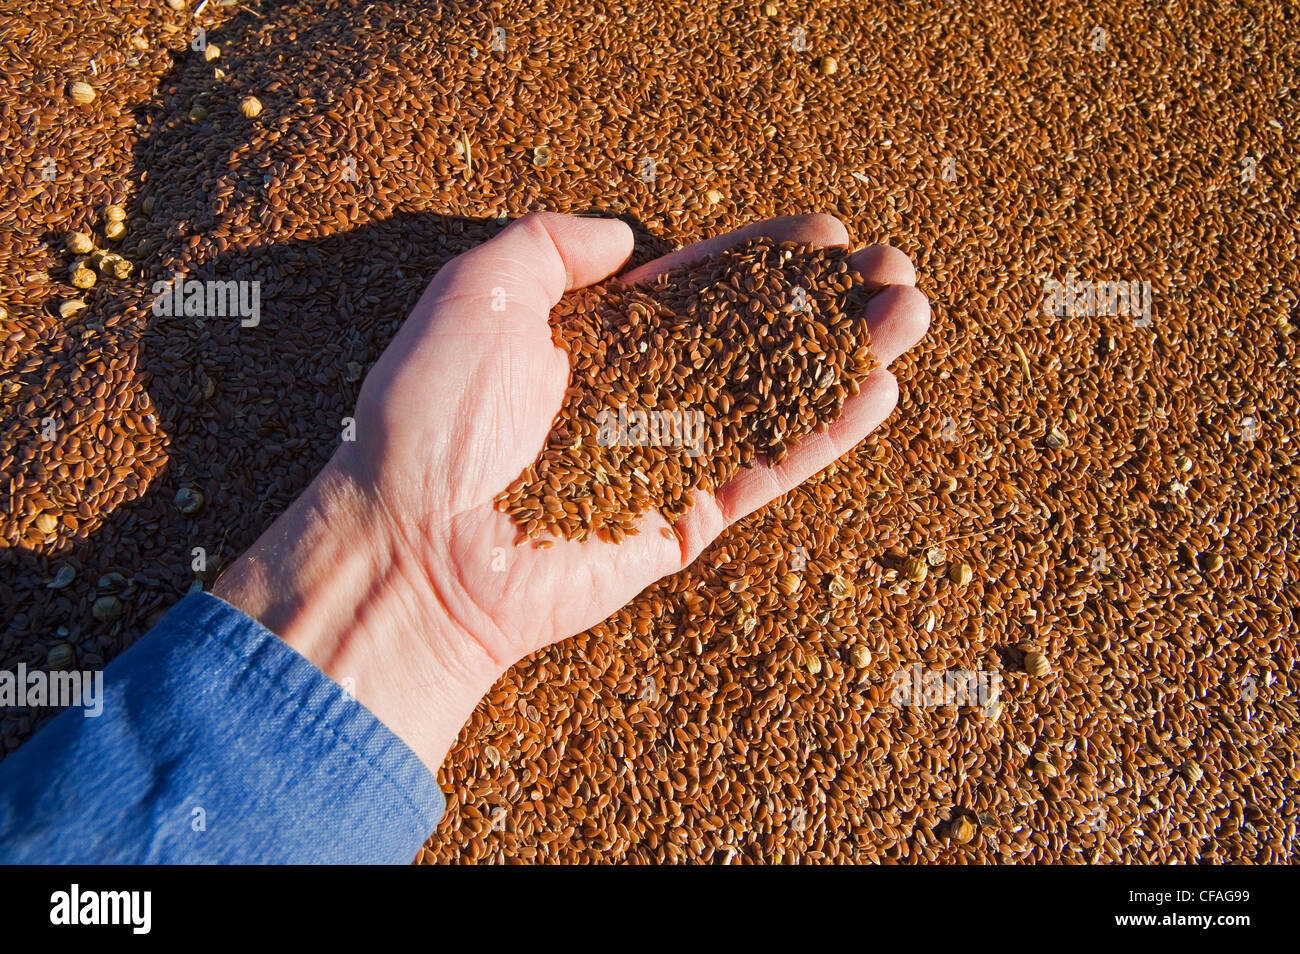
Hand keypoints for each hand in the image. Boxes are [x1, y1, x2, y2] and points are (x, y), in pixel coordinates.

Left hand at [214, 211, 928, 770]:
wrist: (415, 543)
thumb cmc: (433, 414)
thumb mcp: (479, 293)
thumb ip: (551, 245)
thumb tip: (627, 235)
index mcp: (592, 339)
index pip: (696, 285)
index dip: (760, 257)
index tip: (824, 232)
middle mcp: (637, 394)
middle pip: (752, 336)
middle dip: (823, 302)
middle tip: (895, 268)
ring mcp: (665, 458)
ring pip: (773, 398)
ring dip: (845, 358)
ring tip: (913, 314)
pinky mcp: (682, 519)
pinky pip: (762, 469)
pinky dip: (821, 433)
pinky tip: (878, 391)